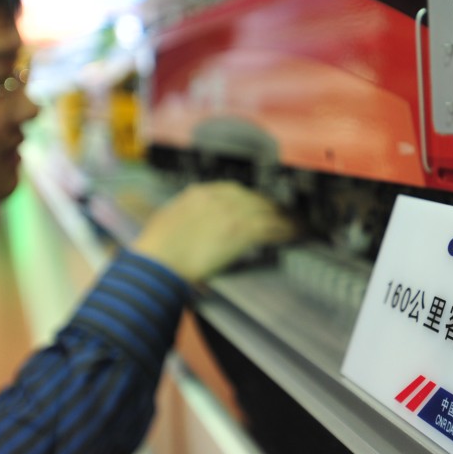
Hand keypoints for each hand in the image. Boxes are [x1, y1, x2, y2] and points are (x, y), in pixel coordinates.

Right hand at [132, 180, 295, 283]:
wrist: (158, 263)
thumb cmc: (156, 250)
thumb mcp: (168, 220)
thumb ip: (186, 214)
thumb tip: (194, 222)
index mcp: (199, 194)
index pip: (234, 190)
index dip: (250, 199)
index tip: (258, 205)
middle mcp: (218, 198)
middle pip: (254, 198)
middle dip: (269, 207)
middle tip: (281, 215)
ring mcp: (231, 213)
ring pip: (267, 211)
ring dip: (284, 219)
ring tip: (296, 226)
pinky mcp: (240, 232)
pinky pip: (271, 228)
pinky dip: (285, 231)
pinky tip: (294, 235)